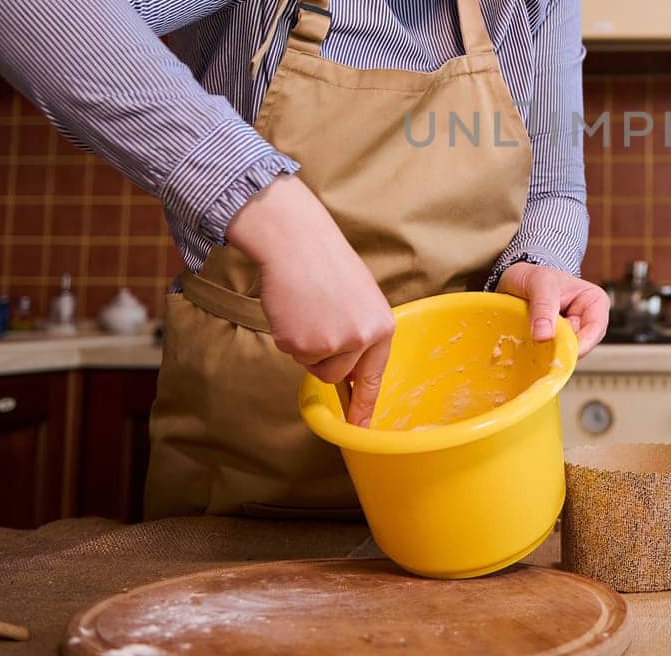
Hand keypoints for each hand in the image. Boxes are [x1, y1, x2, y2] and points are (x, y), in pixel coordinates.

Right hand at [226, 174, 394, 427]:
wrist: (297, 242)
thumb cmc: (326, 265)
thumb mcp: (359, 299)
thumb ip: (360, 333)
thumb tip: (349, 370)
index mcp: (382, 326)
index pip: (373, 376)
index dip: (364, 405)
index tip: (360, 429)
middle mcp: (363, 339)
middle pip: (336, 375)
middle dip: (323, 356)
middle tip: (316, 318)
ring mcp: (333, 344)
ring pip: (314, 367)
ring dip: (306, 346)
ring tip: (307, 310)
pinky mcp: (303, 344)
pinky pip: (292, 354)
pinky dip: (288, 335)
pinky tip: (293, 308)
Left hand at [496, 261, 608, 353]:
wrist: (516, 279)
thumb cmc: (534, 275)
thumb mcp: (539, 283)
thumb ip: (543, 306)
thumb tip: (544, 336)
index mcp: (594, 302)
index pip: (595, 329)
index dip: (580, 344)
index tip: (558, 350)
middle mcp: (586, 320)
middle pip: (580, 345)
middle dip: (559, 347)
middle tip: (537, 340)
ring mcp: (570, 333)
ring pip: (564, 352)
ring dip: (546, 350)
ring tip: (529, 333)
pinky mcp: (555, 343)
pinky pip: (551, 355)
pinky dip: (539, 352)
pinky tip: (527, 341)